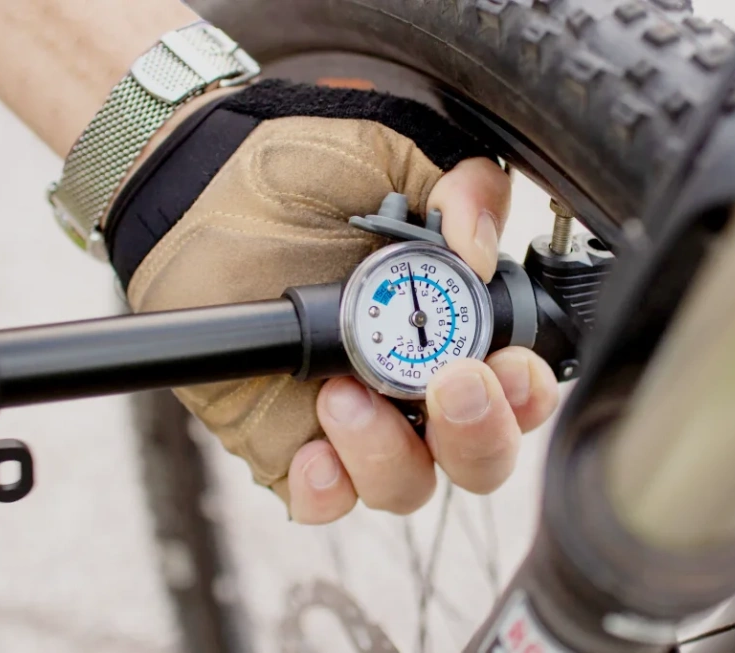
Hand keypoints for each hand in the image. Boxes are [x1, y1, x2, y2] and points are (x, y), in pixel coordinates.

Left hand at [120, 81, 559, 522]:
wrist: (206, 183)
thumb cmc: (306, 174)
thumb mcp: (395, 153)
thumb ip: (463, 185)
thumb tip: (479, 251)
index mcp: (456, 329)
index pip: (518, 390)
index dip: (527, 394)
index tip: (507, 366)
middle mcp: (415, 386)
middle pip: (476, 458)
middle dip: (478, 436)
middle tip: (450, 386)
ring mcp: (356, 420)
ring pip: (404, 485)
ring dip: (390, 454)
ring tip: (344, 392)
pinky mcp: (288, 440)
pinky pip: (320, 499)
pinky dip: (326, 491)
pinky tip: (316, 453)